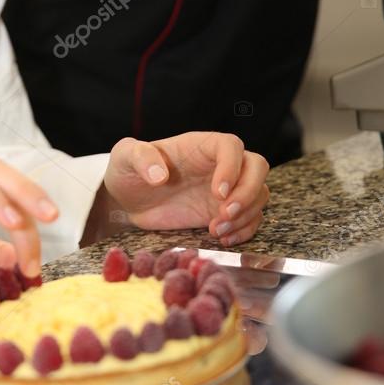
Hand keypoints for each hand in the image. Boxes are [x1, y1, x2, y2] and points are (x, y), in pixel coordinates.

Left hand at [103, 132, 268, 245]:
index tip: (217, 192)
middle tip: (224, 214)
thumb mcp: (125, 156)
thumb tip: (159, 174)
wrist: (127, 201)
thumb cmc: (128, 171)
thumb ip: (141, 158)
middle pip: (257, 166)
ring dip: (245, 215)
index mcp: (200, 146)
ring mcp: (225, 188)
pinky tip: (223, 238)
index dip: (232, 167)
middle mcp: (219, 164)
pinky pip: (251, 217)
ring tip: (216, 231)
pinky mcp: (223, 212)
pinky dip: (244, 230)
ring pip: (258, 193)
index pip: (231, 146)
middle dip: (248, 192)